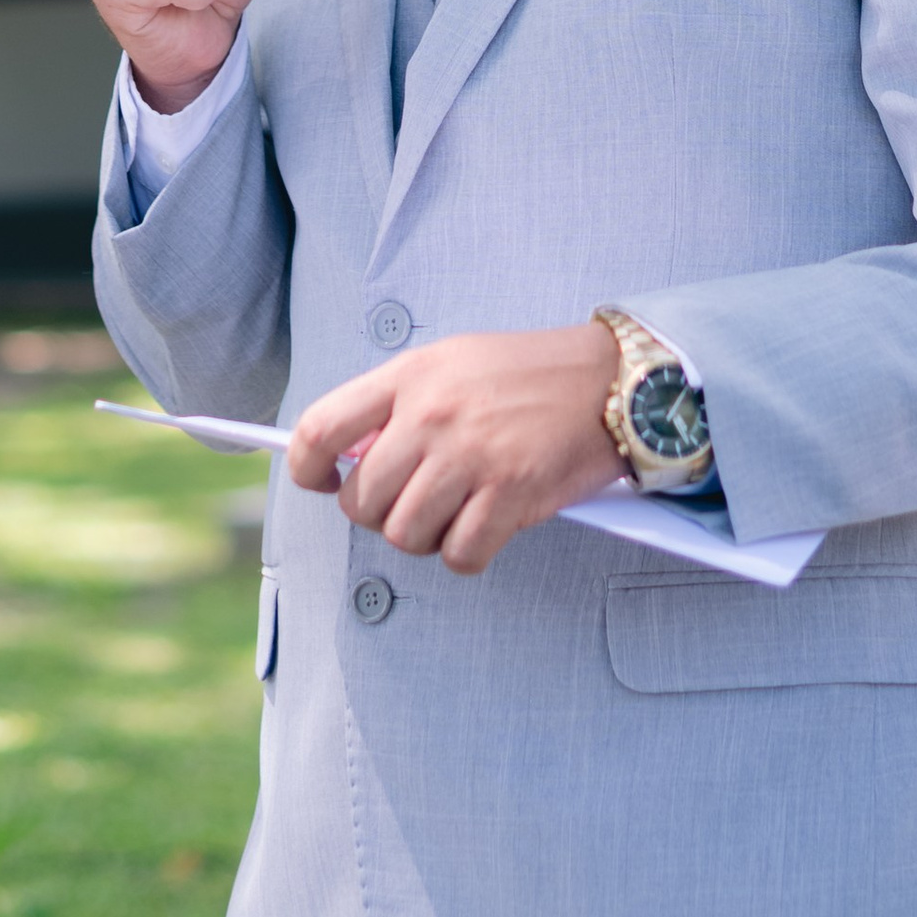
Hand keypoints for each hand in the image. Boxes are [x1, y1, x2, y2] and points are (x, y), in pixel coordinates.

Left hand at [287, 327, 624, 575]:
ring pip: (404, 535)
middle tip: (411, 504)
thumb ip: (400, 402)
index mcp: (410, 376)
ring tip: (454, 515)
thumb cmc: (530, 373)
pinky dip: (467, 554)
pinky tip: (485, 530)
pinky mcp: (510, 494)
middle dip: (380, 515)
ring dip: (424, 539)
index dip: (305, 467)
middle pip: (361, 500)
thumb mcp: (453, 362)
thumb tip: (353, 457)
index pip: (321, 428)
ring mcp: (470, 456)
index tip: (320, 481)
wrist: (612, 379)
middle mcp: (432, 416)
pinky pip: (459, 554)